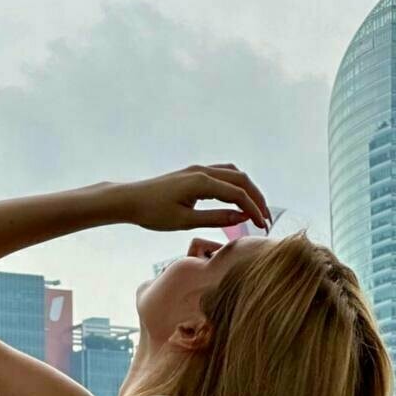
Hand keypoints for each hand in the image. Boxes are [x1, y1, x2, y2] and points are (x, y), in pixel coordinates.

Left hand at [125, 163, 270, 233]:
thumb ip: (214, 218)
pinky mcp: (193, 174)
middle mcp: (202, 171)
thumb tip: (241, 218)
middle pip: (241, 180)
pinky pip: (222, 174)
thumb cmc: (152, 213)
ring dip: (248, 190)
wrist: (129, 200)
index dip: (254, 210)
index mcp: (201, 182)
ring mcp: (198, 170)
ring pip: (233, 174)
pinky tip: (237, 199)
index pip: (238, 194)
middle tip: (266, 218)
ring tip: (255, 209)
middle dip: (257, 198)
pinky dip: (235, 185)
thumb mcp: (184, 221)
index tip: (263, 225)